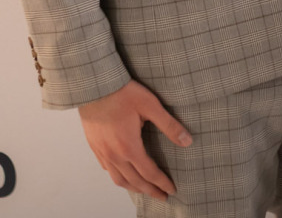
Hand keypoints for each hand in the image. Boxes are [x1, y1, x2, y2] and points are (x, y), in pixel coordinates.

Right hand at [77, 79, 191, 200]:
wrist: (94, 85)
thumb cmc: (122, 93)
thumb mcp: (150, 105)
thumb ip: (169, 125)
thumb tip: (187, 141)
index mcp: (129, 147)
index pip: (149, 173)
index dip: (162, 183)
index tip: (171, 189)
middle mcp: (114, 155)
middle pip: (135, 181)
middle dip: (150, 191)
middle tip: (162, 196)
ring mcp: (102, 152)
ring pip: (118, 179)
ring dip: (133, 188)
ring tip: (144, 190)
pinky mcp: (94, 146)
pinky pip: (107, 170)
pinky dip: (118, 177)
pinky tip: (123, 175)